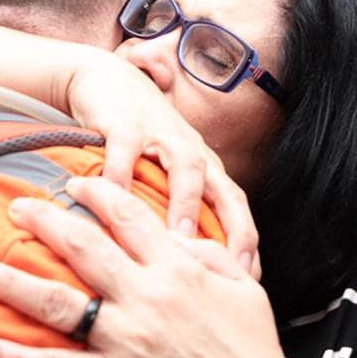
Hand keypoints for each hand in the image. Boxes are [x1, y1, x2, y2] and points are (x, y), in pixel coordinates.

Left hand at [0, 176, 306, 357]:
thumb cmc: (254, 351)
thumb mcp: (244, 289)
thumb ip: (209, 255)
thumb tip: (178, 236)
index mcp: (177, 269)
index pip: (127, 217)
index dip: (96, 194)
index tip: (72, 183)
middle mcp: (145, 297)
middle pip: (81, 247)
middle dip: (42, 222)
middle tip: (13, 206)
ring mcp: (125, 341)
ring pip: (57, 303)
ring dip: (13, 284)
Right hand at [65, 52, 257, 273]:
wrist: (103, 78)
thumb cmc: (136, 133)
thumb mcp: (160, 171)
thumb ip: (174, 207)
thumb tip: (186, 261)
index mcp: (204, 165)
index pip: (237, 206)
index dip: (247, 241)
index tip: (253, 279)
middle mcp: (191, 150)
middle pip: (225, 189)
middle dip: (235, 228)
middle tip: (235, 267)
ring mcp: (161, 134)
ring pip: (185, 169)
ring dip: (186, 204)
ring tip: (180, 241)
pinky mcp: (126, 123)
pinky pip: (125, 153)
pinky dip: (120, 178)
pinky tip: (114, 206)